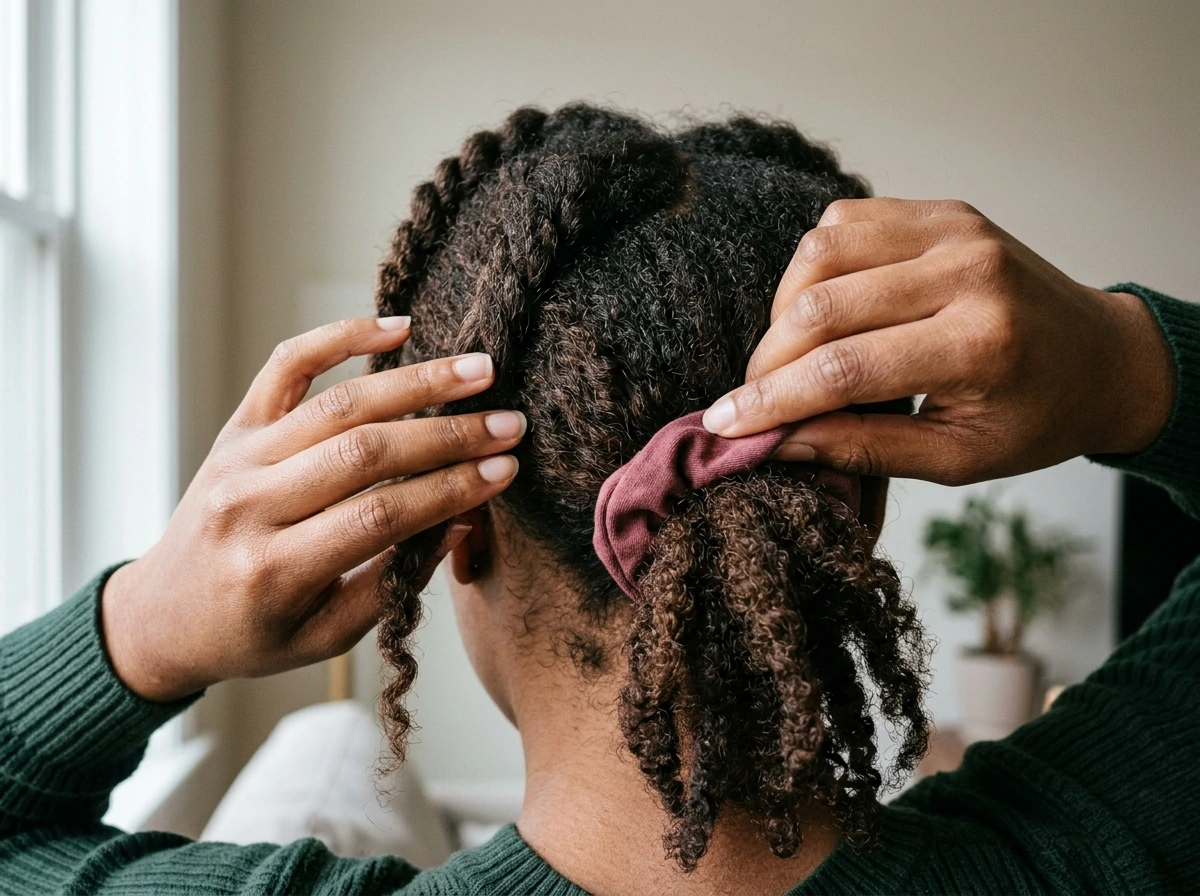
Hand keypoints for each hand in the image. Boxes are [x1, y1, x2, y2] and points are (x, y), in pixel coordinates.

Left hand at [102, 317, 526, 701]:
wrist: (163, 615)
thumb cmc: (252, 633)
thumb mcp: (326, 635)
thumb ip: (392, 580)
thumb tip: (460, 519)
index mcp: (274, 569)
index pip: (379, 516)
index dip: (449, 489)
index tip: (503, 472)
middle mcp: (249, 505)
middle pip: (364, 453)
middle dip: (448, 435)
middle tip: (508, 423)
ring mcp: (238, 458)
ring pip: (338, 404)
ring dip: (416, 383)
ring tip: (478, 371)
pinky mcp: (235, 427)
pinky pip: (286, 365)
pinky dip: (340, 337)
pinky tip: (397, 328)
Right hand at [702, 198, 1174, 484]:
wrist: (1102, 356)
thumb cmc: (1034, 417)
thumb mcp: (957, 460)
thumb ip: (864, 449)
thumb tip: (777, 442)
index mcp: (981, 344)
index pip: (845, 369)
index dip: (773, 399)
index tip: (726, 424)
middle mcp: (968, 272)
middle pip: (822, 305)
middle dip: (768, 360)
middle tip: (751, 397)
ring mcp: (955, 229)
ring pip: (822, 252)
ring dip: (783, 308)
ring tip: (788, 354)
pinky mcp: (942, 210)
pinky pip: (845, 220)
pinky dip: (813, 265)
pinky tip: (821, 306)